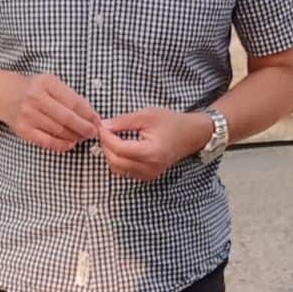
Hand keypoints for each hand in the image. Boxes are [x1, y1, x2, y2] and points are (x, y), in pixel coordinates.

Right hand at [0, 72, 102, 151]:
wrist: (2, 94)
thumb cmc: (31, 88)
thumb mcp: (49, 83)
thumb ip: (67, 95)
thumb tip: (90, 115)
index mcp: (46, 83)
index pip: (74, 101)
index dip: (89, 114)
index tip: (97, 120)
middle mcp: (36, 98)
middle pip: (67, 118)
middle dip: (85, 128)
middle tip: (94, 132)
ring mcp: (28, 115)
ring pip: (59, 131)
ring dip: (75, 136)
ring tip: (82, 137)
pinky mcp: (22, 130)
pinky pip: (46, 141)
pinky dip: (61, 145)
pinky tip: (70, 143)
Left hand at [97, 109, 214, 180]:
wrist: (191, 135)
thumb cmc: (171, 122)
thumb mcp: (146, 115)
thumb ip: (123, 121)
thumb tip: (104, 126)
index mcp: (151, 152)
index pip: (119, 149)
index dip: (106, 137)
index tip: (101, 126)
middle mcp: (150, 167)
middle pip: (115, 161)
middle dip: (106, 146)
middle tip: (105, 131)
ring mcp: (150, 174)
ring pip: (118, 169)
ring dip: (110, 154)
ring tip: (112, 138)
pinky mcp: (148, 176)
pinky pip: (125, 172)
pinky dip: (118, 161)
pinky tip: (121, 148)